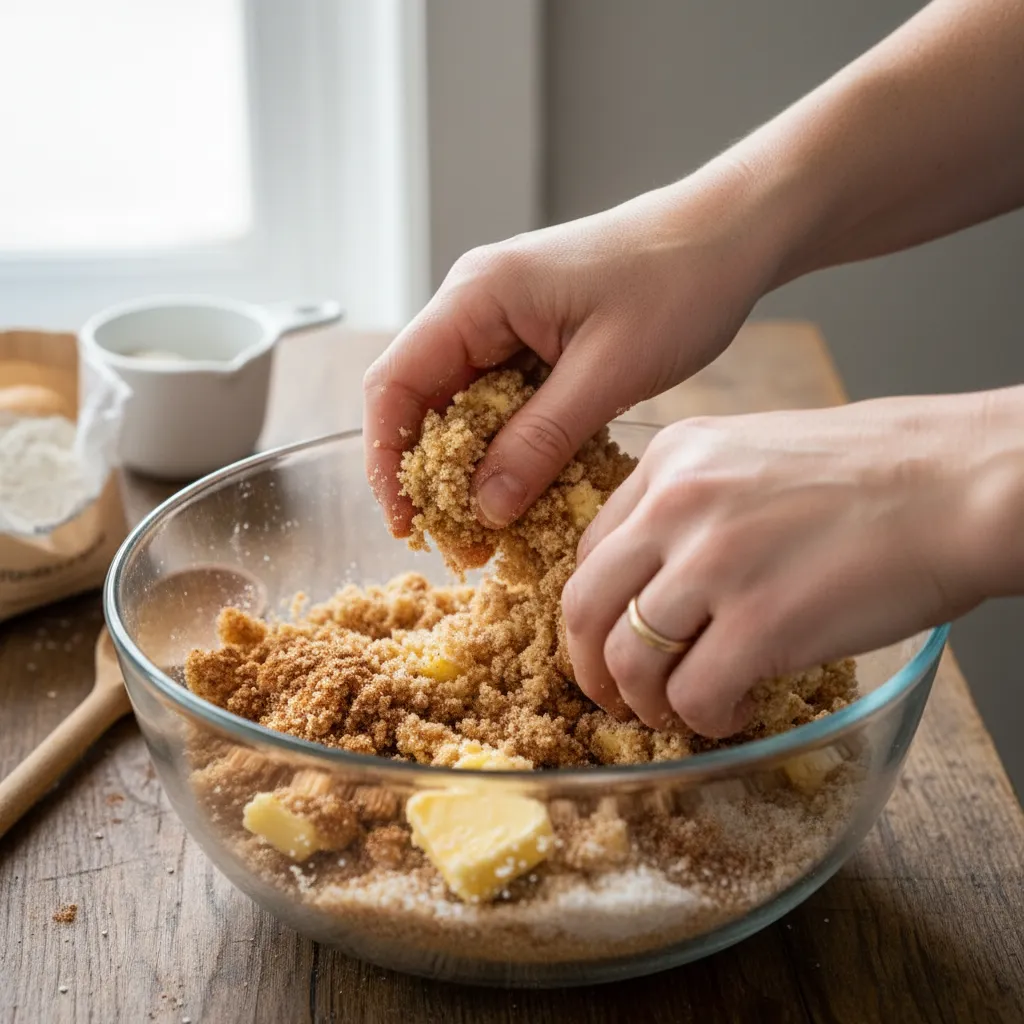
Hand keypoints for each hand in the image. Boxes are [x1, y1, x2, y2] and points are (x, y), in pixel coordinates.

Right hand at [363, 162, 782, 535]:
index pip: (396, 382)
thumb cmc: (677, 282)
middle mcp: (477, 303)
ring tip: (488, 525)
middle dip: (431, 472)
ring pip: (461, 404)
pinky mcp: (535, 336)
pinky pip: (501, 399)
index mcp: (478, 295)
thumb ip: (539, 441)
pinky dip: (506, 445)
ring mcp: (505, 319)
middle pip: (421, 398)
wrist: (731, 234)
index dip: (389, 458)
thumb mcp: (607, 373)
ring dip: (470, 464)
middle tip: (458, 538)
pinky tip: (523, 485)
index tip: (407, 522)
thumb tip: (484, 508)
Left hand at [562, 390, 1019, 736]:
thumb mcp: (755, 456)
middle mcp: (677, 502)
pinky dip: (705, 720)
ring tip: (681, 713)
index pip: (592, 551)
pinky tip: (738, 712)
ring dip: (646, 704)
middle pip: (585, 606)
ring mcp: (715, 561)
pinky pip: (693, 697)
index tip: (612, 643)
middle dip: (592, 669)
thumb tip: (661, 578)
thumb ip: (696, 504)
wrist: (966, 481)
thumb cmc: (878, 472)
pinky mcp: (762, 621)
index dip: (595, 612)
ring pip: (628, 660)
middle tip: (618, 699)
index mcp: (672, 457)